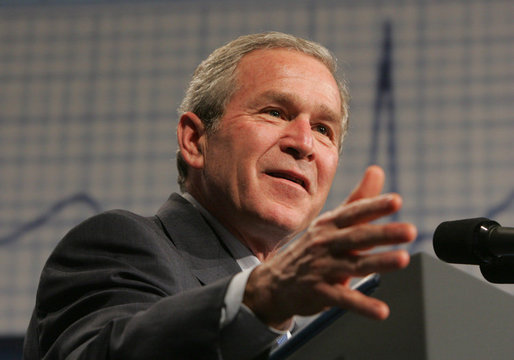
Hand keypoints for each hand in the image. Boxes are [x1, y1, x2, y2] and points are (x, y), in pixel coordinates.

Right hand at [243, 166, 416, 328]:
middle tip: (410, 231)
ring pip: (354, 265)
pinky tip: (381, 311)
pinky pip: (343, 299)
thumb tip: (377, 170)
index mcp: (329, 224)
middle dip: (383, 233)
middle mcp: (325, 243)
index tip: (395, 201)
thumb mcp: (330, 222)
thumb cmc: (311, 249)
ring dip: (379, 262)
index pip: (354, 213)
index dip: (374, 206)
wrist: (274, 282)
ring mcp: (321, 268)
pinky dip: (362, 306)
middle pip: (357, 237)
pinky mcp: (319, 292)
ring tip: (403, 259)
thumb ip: (358, 199)